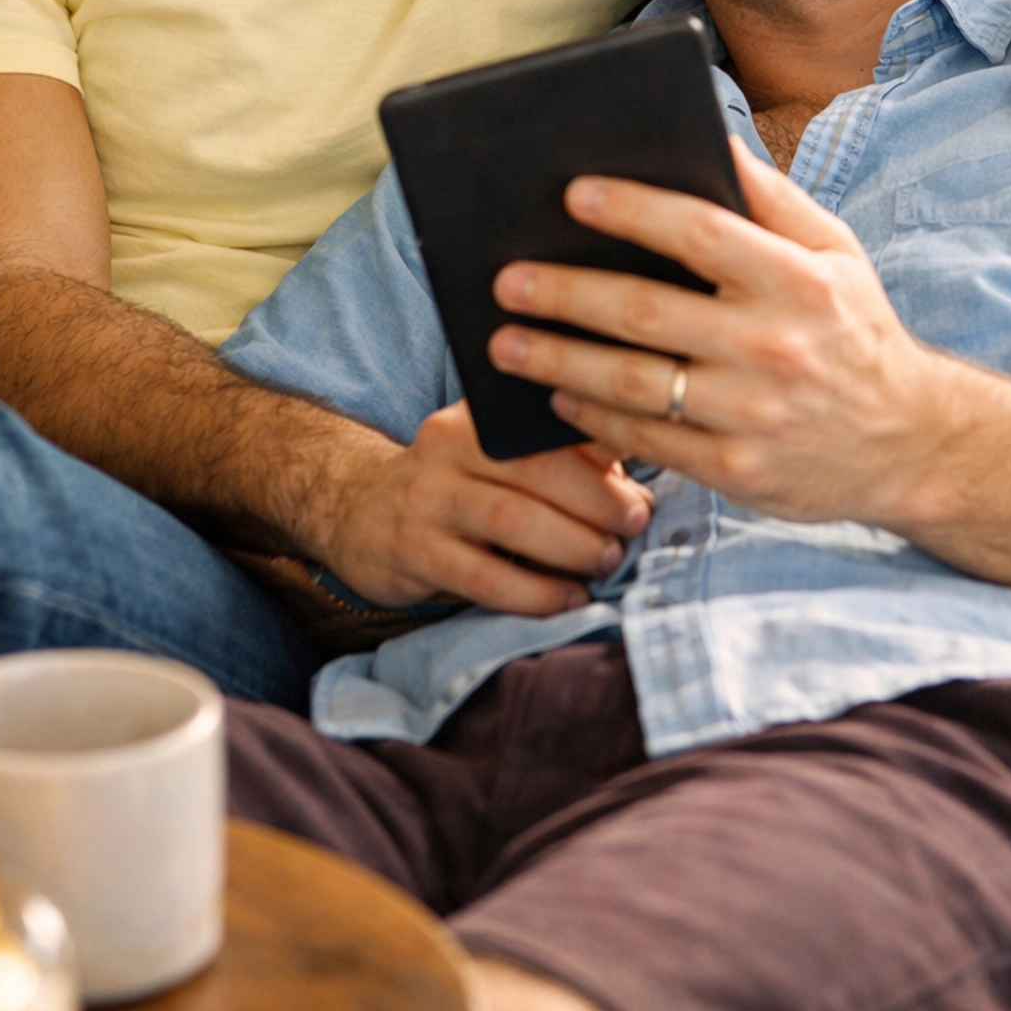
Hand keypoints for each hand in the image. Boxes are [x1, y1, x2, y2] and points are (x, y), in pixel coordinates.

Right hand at [321, 404, 652, 613]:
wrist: (362, 514)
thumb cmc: (459, 484)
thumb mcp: (501, 456)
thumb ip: (565, 460)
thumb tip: (638, 487)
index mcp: (479, 411)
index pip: (548, 415)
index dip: (606, 440)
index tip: (648, 468)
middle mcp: (447, 444)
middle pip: (535, 466)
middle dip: (597, 499)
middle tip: (634, 524)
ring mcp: (426, 498)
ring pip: (512, 519)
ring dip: (572, 545)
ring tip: (607, 560)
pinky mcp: (414, 552)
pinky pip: (486, 578)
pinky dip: (537, 594)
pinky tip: (569, 599)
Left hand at [487, 141, 941, 524]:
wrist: (911, 442)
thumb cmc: (856, 331)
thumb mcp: (836, 253)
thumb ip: (773, 199)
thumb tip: (713, 138)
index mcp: (795, 280)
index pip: (699, 231)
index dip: (631, 209)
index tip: (572, 193)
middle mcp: (773, 345)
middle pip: (645, 312)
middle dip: (566, 292)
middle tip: (509, 280)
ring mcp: (753, 413)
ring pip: (633, 383)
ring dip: (559, 361)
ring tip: (506, 343)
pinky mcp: (737, 471)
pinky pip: (649, 440)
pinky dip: (595, 418)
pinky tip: (559, 396)